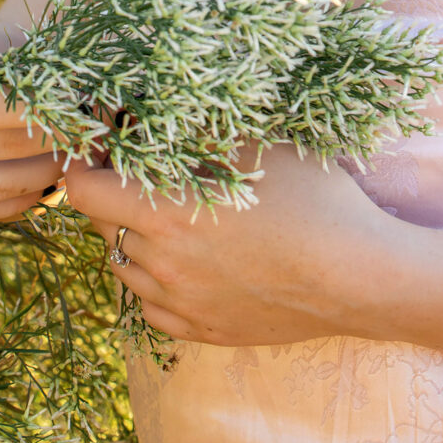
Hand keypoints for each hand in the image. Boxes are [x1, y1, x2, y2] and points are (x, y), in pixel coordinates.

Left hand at [65, 144, 389, 347]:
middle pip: (100, 223)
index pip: (80, 189)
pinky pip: (151, 304)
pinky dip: (156, 278)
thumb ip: (192, 131)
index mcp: (166, 214)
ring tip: (172, 212)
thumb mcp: (253, 146)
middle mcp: (162, 265)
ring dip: (132, 235)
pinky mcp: (200, 331)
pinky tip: (188, 257)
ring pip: (124, 265)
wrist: (361, 278)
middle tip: (143, 170)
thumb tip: (144, 112)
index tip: (102, 145)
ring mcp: (179, 305)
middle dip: (112, 191)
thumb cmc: (313, 200)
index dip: (83, 161)